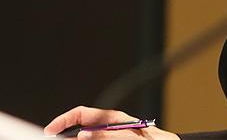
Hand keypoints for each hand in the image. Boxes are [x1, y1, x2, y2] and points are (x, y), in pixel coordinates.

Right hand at [44, 106, 178, 139]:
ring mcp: (110, 136)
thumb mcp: (128, 136)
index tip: (49, 131)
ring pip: (86, 139)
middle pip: (79, 130)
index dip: (63, 121)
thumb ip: (105, 135)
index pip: (81, 114)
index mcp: (111, 118)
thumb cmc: (153, 139)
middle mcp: (108, 127)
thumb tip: (82, 135)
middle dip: (65, 136)